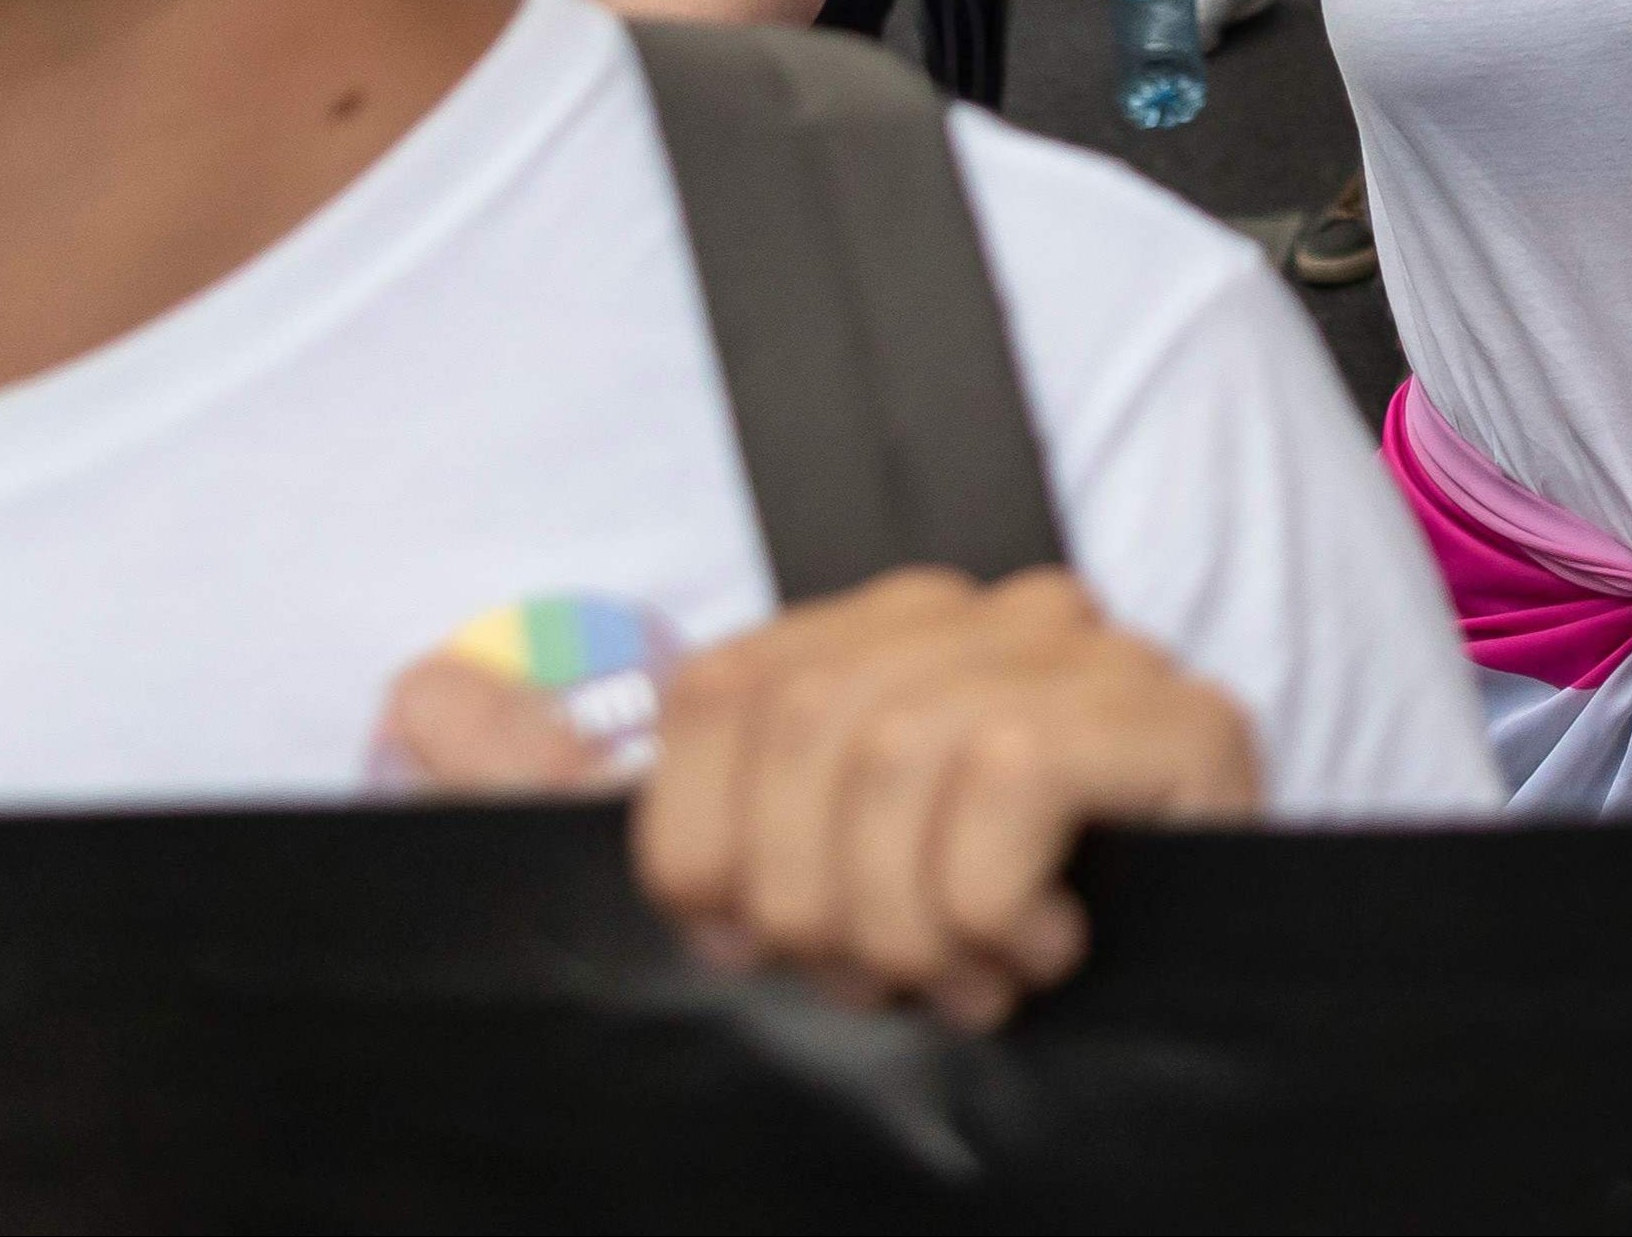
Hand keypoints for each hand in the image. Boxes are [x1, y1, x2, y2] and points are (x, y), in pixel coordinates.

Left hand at [634, 569, 1260, 1028]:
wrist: (1194, 1015)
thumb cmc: (973, 950)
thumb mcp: (778, 885)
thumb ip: (623, 804)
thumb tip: (437, 713)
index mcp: (881, 635)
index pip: (721, 687)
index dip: (702, 844)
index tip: (755, 945)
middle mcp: (987, 615)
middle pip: (798, 721)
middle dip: (808, 900)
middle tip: (878, 982)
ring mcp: (1093, 656)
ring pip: (897, 748)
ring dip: (907, 921)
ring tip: (964, 977)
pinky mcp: (1180, 717)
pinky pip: (1012, 771)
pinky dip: (990, 900)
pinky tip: (1040, 948)